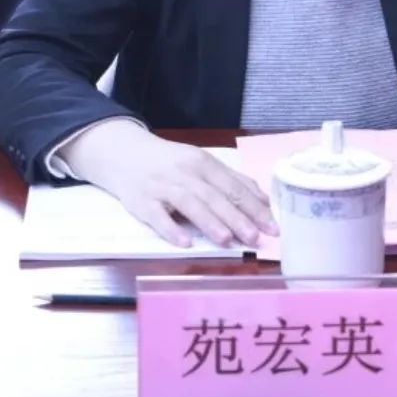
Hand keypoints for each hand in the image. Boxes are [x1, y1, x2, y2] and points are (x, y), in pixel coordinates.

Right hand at [61, 122, 277, 248]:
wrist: (125, 153)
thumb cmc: (170, 163)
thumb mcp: (201, 164)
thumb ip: (232, 180)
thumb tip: (262, 200)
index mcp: (204, 163)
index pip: (233, 187)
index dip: (254, 207)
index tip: (271, 226)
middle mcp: (186, 172)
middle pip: (215, 196)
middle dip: (237, 218)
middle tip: (256, 238)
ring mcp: (163, 186)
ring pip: (190, 204)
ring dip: (210, 222)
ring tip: (228, 241)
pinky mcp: (141, 201)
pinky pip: (157, 216)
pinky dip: (171, 229)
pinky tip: (184, 242)